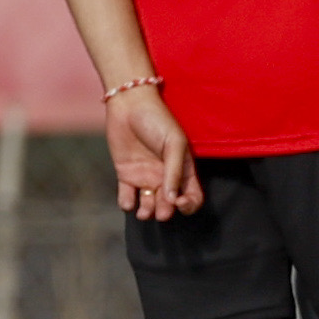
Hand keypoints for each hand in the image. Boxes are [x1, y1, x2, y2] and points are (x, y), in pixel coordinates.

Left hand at [104, 81, 202, 222]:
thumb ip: (174, 171)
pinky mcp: (126, 174)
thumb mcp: (173, 143)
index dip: (188, 205)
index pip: (192, 196)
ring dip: (147, 213)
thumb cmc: (157, 120)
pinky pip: (127, 197)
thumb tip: (172, 200)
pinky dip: (127, 204)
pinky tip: (128, 201)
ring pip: (149, 205)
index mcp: (183, 169)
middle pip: (169, 205)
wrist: (129, 105)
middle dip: (166, 211)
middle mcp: (165, 176)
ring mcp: (145, 176)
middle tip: (160, 210)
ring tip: (143, 212)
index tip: (178, 201)